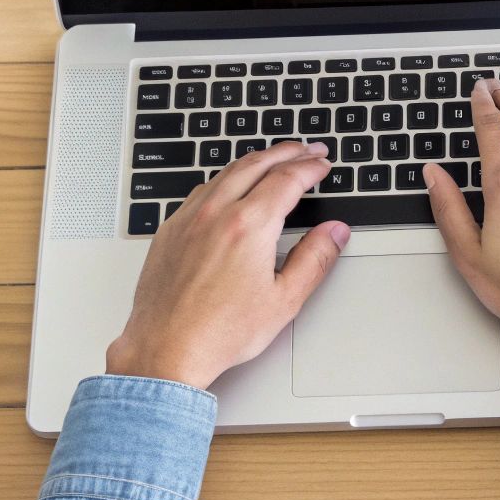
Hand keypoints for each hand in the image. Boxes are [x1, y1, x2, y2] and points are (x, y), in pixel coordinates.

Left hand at [106, 141, 349, 388]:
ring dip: (255, 161)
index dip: (310, 167)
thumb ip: (314, 260)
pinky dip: (225, 178)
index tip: (322, 164)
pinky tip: (230, 186)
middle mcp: (216, 214)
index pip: (287, 180)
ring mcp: (189, 219)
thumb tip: (334, 232)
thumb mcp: (283, 301)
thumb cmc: (219, 333)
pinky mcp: (170, 231)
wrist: (166, 350)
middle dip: (287, 153)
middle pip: (257, 165)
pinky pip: (201, 191)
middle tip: (306, 149)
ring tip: (273, 160)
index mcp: (249, 226)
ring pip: (226, 173)